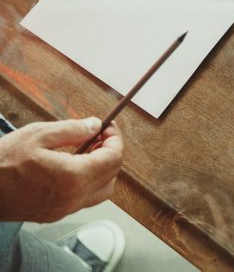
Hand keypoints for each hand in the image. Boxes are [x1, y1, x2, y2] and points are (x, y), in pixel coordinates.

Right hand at [0, 118, 123, 222]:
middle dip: (111, 153)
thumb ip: (72, 130)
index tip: (108, 127)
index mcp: (73, 177)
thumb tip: (95, 125)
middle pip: (112, 176)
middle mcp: (72, 198)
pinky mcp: (53, 215)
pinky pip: (83, 199)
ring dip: (102, 170)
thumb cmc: (2, 163)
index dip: (115, 139)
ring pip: (101, 191)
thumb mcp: (38, 135)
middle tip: (99, 136)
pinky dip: (88, 182)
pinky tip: (73, 165)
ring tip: (87, 150)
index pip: (114, 159)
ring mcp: (63, 210)